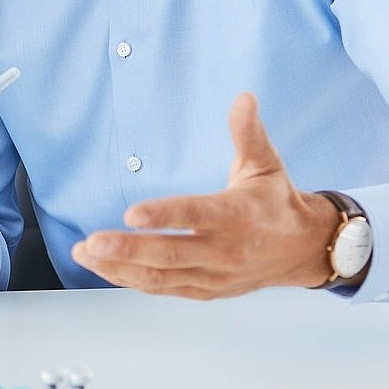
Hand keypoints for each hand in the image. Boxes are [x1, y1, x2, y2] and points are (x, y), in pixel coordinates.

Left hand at [73, 93, 338, 299]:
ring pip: (161, 276)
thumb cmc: (276, 202)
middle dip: (127, 249)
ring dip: (120, 267)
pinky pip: (163, 288)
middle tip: (92, 241)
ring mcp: (213, 275)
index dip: (164, 216)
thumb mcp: (266, 164)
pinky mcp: (206, 290)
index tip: (132, 213)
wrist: (304, 249)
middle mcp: (224, 250)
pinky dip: (131, 280)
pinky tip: (104, 268)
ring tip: (84, 253)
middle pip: (170, 254)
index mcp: (236, 215)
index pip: (195, 215)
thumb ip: (248, 133)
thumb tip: (244, 98)